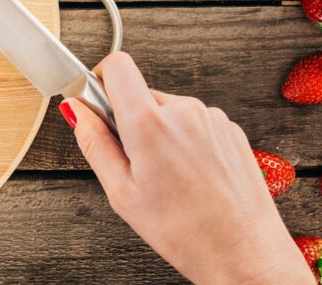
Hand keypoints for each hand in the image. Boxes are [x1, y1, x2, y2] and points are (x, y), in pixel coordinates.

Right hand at [60, 52, 313, 284]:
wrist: (246, 255)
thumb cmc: (186, 232)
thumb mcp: (122, 192)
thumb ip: (94, 142)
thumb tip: (75, 110)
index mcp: (150, 123)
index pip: (117, 65)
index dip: (99, 79)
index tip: (96, 104)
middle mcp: (184, 110)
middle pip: (140, 93)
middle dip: (129, 120)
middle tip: (134, 164)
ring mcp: (212, 118)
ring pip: (167, 110)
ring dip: (159, 133)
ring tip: (167, 178)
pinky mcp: (230, 130)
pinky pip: (194, 123)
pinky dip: (184, 142)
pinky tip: (190, 178)